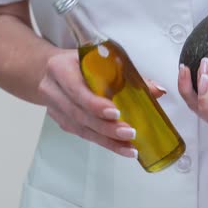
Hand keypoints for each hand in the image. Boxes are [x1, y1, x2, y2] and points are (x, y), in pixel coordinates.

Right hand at [38, 50, 165, 157]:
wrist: (49, 70)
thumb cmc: (79, 62)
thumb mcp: (99, 60)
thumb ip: (127, 75)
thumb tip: (158, 90)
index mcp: (60, 68)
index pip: (76, 88)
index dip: (94, 103)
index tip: (115, 112)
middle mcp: (53, 89)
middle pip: (79, 113)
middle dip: (106, 126)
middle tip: (129, 133)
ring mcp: (55, 108)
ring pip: (81, 128)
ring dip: (107, 140)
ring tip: (129, 147)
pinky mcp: (62, 122)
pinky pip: (83, 135)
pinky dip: (104, 142)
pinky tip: (120, 147)